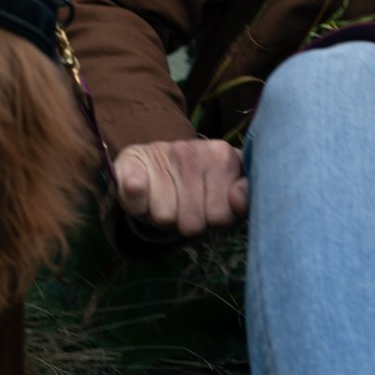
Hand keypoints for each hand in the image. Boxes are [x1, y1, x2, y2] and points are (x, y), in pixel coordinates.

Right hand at [112, 138, 248, 236]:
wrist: (156, 165)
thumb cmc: (200, 188)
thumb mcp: (228, 198)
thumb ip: (242, 203)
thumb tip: (237, 200)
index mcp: (223, 156)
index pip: (222, 216)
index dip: (215, 222)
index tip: (211, 209)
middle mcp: (192, 150)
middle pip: (192, 224)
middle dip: (188, 223)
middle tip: (185, 207)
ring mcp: (160, 150)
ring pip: (164, 218)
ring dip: (162, 218)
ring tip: (166, 201)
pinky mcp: (131, 158)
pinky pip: (134, 194)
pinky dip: (136, 204)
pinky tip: (142, 195)